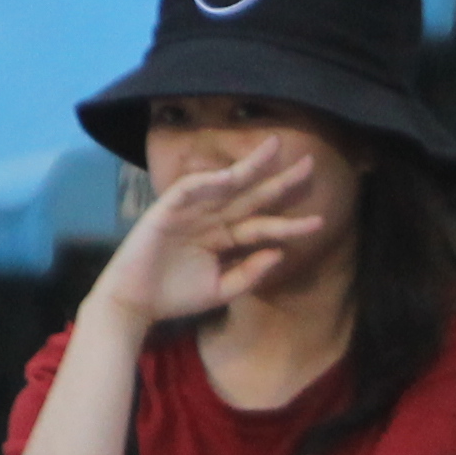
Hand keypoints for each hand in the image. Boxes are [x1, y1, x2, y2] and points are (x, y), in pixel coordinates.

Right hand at [90, 145, 324, 329]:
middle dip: (279, 179)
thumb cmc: (176, 296)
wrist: (135, 305)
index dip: (290, 224)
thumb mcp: (221, 290)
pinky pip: (188, 191)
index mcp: (225, 237)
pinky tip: (229, 175)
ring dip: (248, 167)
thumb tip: (279, 253)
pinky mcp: (166, 210)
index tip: (320, 222)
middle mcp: (212, 219)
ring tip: (273, 150)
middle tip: (310, 162)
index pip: (263, 225)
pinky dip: (206, 182)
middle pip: (251, 195)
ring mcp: (191, 212)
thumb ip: (249, 273)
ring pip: (224, 185)